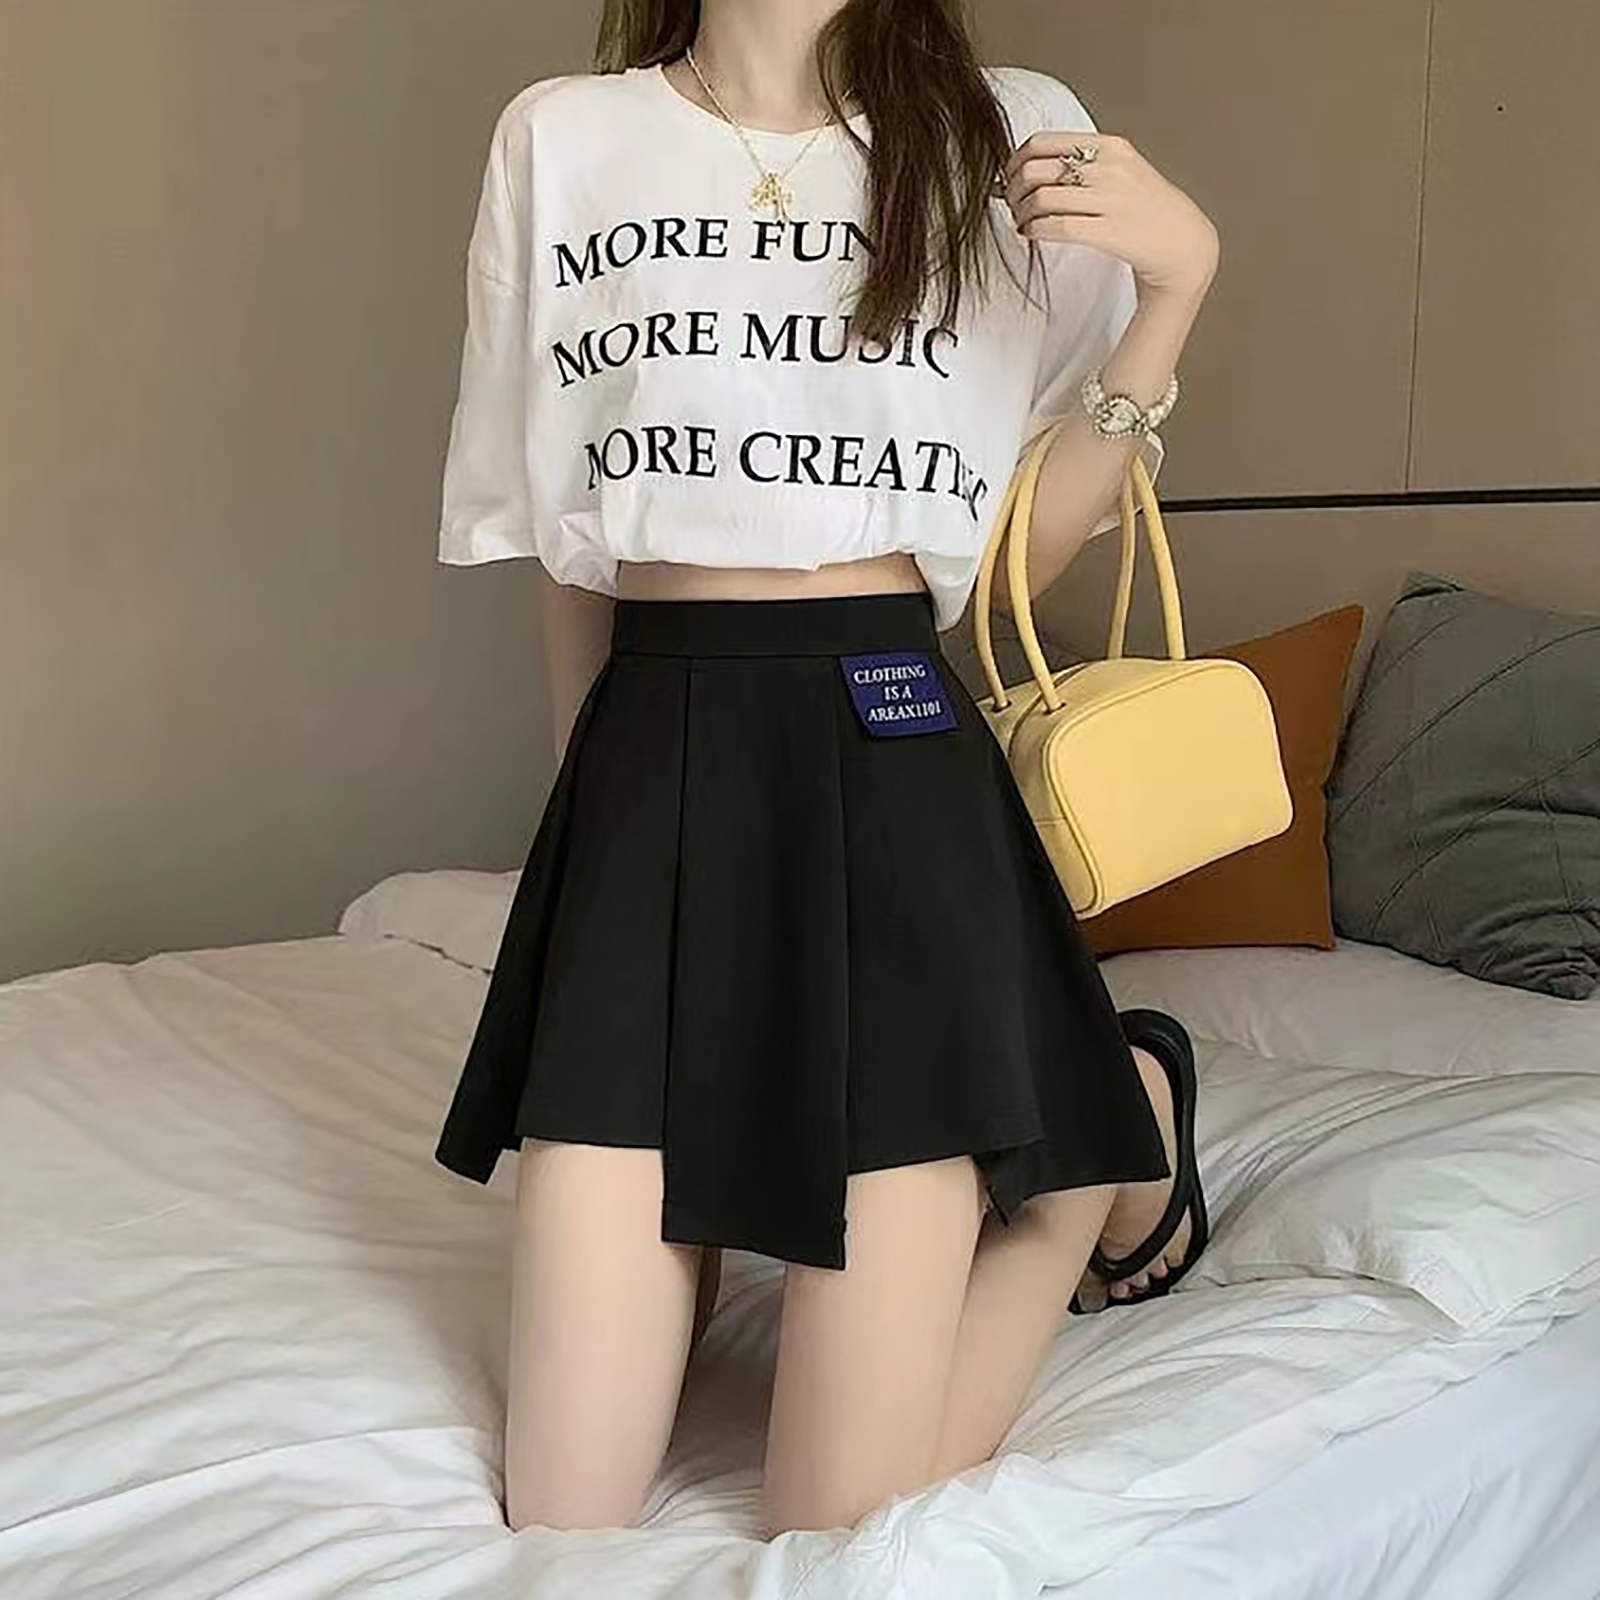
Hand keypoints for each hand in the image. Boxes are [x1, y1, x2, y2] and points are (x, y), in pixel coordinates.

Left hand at [1002, 129, 1218, 306]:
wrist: (1181, 241)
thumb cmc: (1145, 207)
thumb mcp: (1122, 168)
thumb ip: (1085, 162)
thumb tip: (1031, 167)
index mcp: (1109, 146)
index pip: (1043, 142)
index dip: (1016, 160)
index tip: (1010, 176)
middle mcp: (1109, 168)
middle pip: (1035, 170)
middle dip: (1012, 189)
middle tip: (1012, 203)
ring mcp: (1110, 200)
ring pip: (1041, 199)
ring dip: (1020, 213)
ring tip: (1022, 221)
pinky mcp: (1107, 232)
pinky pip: (1055, 227)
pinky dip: (1033, 230)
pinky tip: (1031, 233)